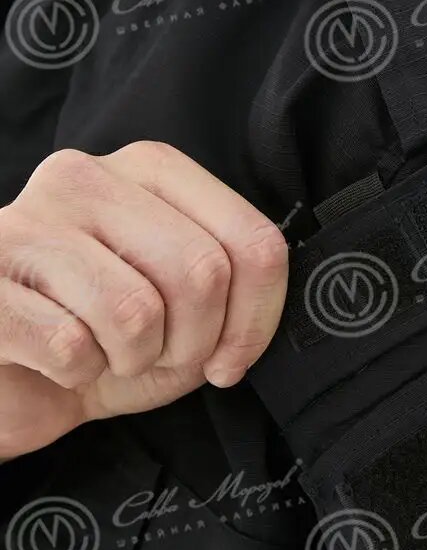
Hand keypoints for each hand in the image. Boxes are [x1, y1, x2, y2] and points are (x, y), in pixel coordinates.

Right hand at [0, 142, 288, 460]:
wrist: (10, 380)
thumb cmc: (102, 338)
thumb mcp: (184, 312)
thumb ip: (232, 287)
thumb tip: (276, 300)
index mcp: (148, 169)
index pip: (253, 241)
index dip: (256, 318)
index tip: (229, 358)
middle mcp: (84, 177)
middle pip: (201, 272)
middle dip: (192, 344)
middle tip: (158, 357)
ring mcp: (24, 221)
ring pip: (135, 312)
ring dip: (131, 360)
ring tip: (102, 352)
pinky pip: (69, 345)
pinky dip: (74, 374)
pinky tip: (53, 360)